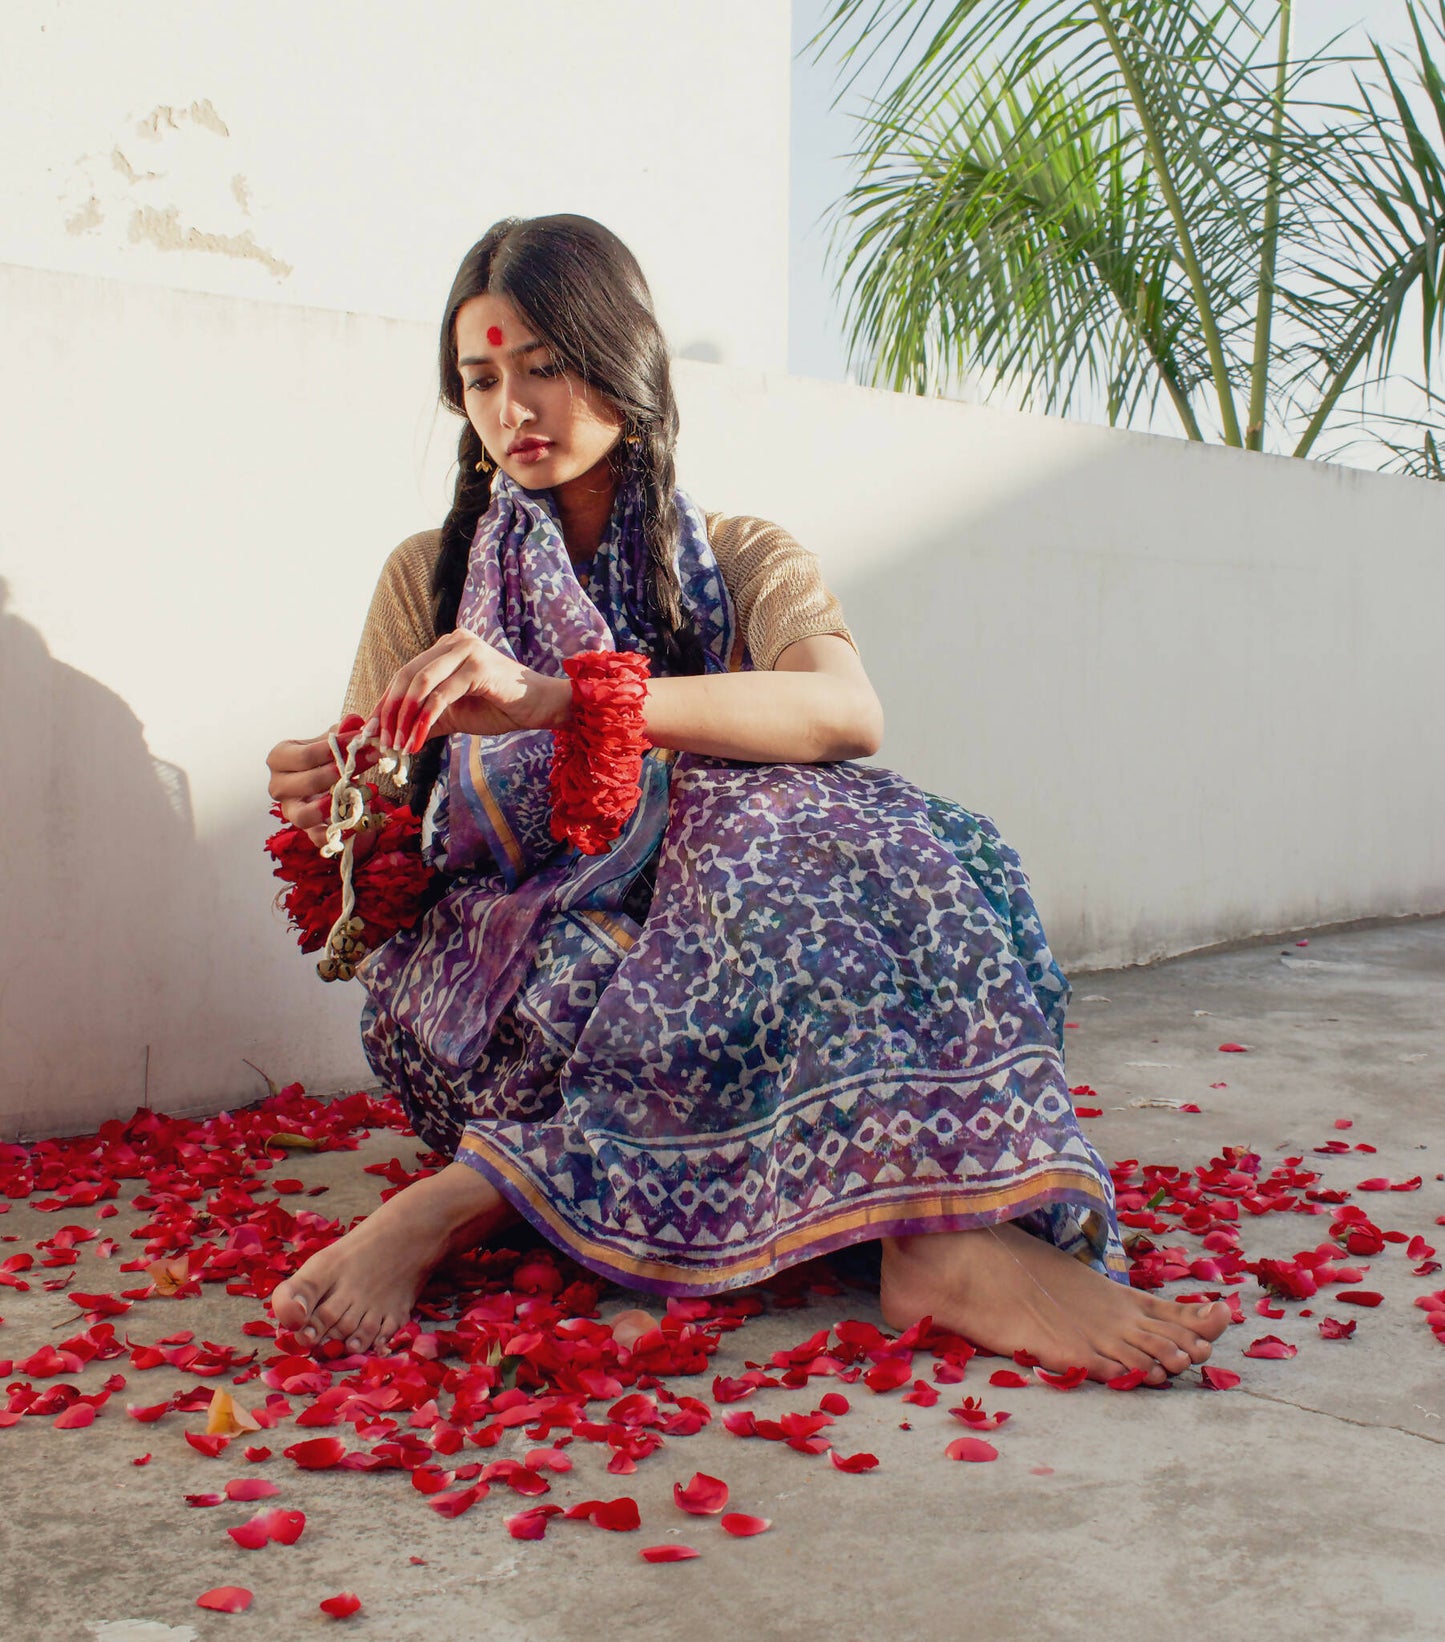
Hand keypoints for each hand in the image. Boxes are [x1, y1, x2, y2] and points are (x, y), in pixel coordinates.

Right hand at [266, 714, 377, 846]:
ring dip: (333, 804)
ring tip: (358, 792)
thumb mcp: (332, 741)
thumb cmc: (325, 758)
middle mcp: (279, 786)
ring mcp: (291, 811)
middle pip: (307, 782)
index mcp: (280, 759)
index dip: (336, 747)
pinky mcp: (306, 831)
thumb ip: (342, 731)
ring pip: (304, 815)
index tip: (363, 738)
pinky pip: (318, 838)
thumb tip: (354, 721)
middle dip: (343, 770)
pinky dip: (337, 834)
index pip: (305, 755)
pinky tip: (357, 823)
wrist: (327, 784)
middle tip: (372, 757)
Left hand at [374, 630, 570, 752]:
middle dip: (390, 712)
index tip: (373, 731)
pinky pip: (440, 696)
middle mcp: (454, 641)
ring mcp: (466, 650)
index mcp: (446, 648)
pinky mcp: (477, 666)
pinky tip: (417, 741)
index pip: (405, 674)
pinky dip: (424, 720)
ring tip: (398, 746)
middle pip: (406, 676)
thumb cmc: (500, 708)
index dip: (385, 703)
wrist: (541, 707)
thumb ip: (424, 720)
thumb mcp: (454, 715)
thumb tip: (391, 739)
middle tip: (383, 742)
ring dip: (404, 719)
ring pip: (420, 684)